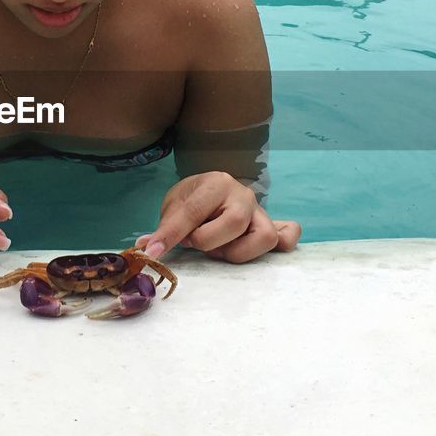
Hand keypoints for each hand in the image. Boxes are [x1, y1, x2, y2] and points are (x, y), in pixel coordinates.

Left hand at [136, 171, 300, 262]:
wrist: (216, 189)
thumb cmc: (195, 198)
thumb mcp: (175, 203)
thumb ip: (165, 226)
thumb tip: (146, 248)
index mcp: (217, 183)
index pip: (193, 212)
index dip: (171, 235)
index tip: (152, 252)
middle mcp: (244, 196)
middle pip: (233, 224)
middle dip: (208, 241)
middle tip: (195, 242)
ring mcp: (262, 213)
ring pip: (264, 238)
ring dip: (237, 251)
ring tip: (220, 248)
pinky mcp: (273, 227)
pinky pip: (288, 237)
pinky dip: (281, 245)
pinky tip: (256, 249)